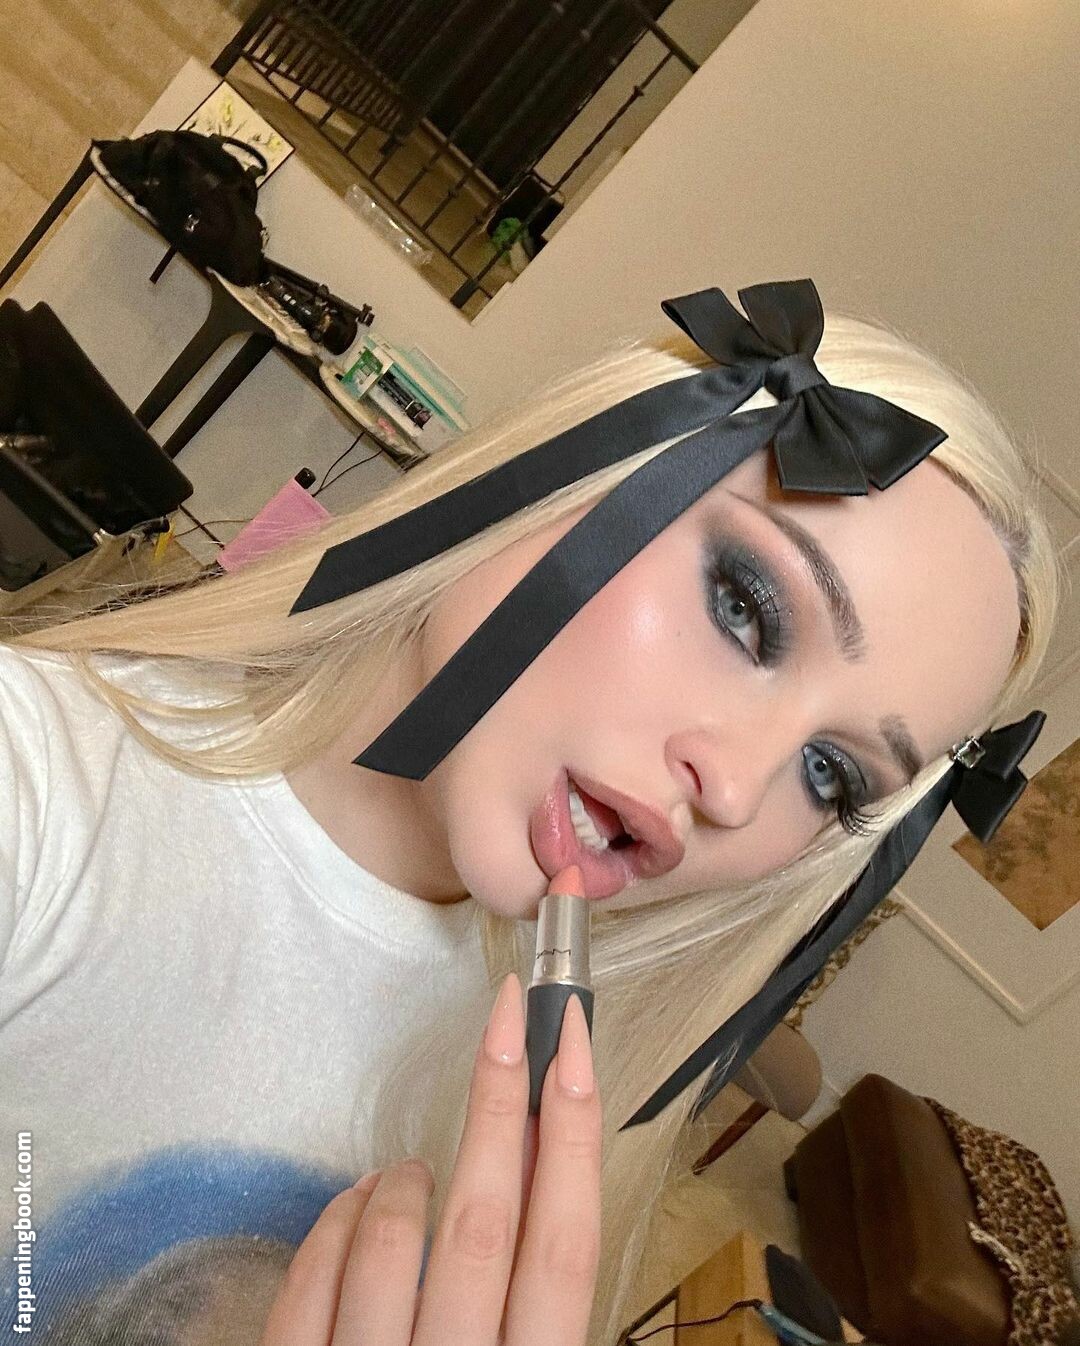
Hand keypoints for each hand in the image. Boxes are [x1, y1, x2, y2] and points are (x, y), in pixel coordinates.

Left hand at [259, 974, 601, 1344]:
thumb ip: (535, 1292)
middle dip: (499, 1097)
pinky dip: (334, 1226)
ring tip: (409, 1172)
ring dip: (403, 1182)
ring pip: (390, 1242)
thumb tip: (544, 1163)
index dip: (574, 1134)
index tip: (572, 1042)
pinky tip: (354, 1207)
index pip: (565, 1243)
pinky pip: (312, 1282)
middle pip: (482, 1220)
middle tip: (509, 1008)